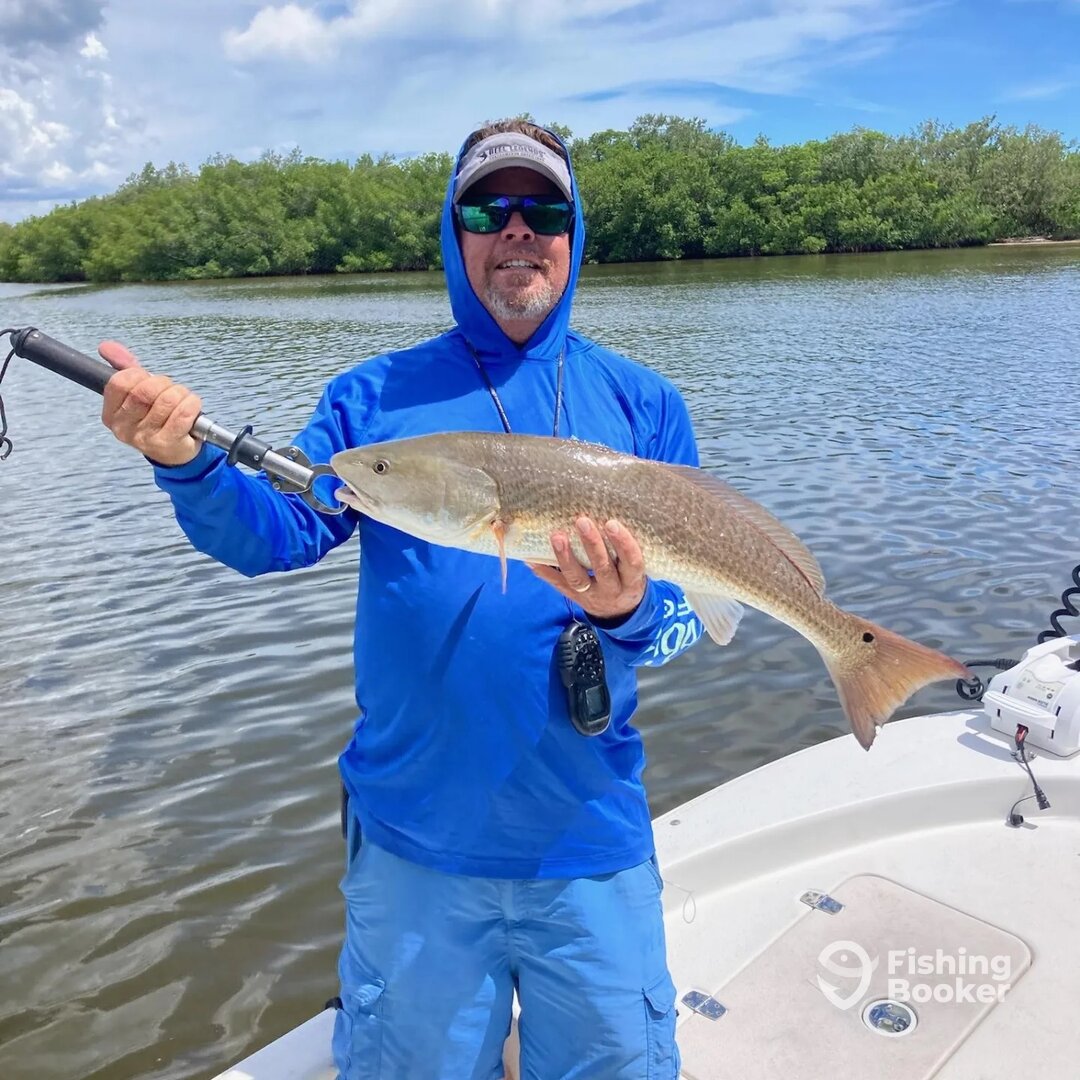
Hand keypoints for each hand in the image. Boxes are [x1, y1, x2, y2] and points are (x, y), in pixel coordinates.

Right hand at [99, 340, 202, 465]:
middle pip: (144, 390)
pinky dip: (192, 404)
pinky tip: (192, 409)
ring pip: (167, 400)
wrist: (176, 452)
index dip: (139, 375)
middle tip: (171, 391)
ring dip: (181, 394)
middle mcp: (124, 428)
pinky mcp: (168, 444)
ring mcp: (145, 438)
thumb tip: (106, 346)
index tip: (148, 380)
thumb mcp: (138, 393)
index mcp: (111, 414)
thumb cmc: (157, 418)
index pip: (119, 382)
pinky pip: (183, 413)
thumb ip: (124, 368)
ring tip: (183, 401)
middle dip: (163, 384)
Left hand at [529, 516, 646, 621]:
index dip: (623, 543)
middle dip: (592, 545)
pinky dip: (544, 570)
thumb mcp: (634, 569)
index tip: (611, 523)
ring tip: (557, 536)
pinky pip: (558, 584)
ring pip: (578, 578)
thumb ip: (626, 550)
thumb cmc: (627, 578)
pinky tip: (532, 557)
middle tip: (582, 521)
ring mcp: (591, 595)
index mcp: (632, 580)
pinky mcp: (574, 597)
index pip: (632, 562)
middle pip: (602, 568)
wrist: (618, 612)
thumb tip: (608, 512)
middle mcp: (612, 589)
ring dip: (565, 557)